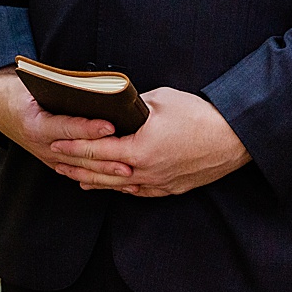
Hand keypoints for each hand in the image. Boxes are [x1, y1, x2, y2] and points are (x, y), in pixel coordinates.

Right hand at [0, 68, 128, 182]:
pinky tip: (117, 183)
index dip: (89, 128)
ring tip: (129, 177)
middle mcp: (41, 146)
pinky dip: (99, 178)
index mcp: (35, 124)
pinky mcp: (55, 163)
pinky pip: (79, 173)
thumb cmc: (23, 92)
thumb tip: (96, 90)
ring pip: (81, 170)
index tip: (110, 126)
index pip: (66, 127)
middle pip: (78, 155)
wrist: (1, 107)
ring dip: (105, 174)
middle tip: (129, 162)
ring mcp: (48, 157)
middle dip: (105, 161)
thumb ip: (63, 90)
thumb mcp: (36, 87)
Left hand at [46, 86, 249, 196]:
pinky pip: (140, 191)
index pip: (96, 150)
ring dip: (95, 181)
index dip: (73, 148)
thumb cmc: (200, 115)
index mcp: (140, 149)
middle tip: (56, 163)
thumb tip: (116, 106)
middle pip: (103, 173)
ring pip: (119, 186)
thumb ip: (132, 107)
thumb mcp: (160, 101)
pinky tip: (111, 186)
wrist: (237, 137)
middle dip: (77, 167)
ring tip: (75, 178)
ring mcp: (160, 182)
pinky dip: (121, 188)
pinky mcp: (172, 187)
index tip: (55, 145)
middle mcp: (147, 171)